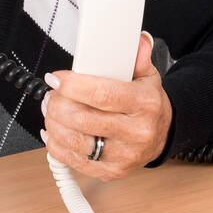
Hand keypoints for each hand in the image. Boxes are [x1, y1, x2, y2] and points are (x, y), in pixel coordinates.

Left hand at [39, 32, 173, 180]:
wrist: (161, 135)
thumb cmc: (147, 104)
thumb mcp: (147, 76)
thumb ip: (137, 57)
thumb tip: (137, 40)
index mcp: (145, 104)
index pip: (103, 94)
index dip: (73, 86)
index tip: (56, 78)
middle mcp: (137, 132)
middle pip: (84, 119)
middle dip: (58, 104)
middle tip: (51, 94)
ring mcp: (124, 156)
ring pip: (75, 142)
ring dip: (54, 124)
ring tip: (51, 110)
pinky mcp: (111, 172)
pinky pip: (74, 161)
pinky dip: (56, 145)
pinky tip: (54, 131)